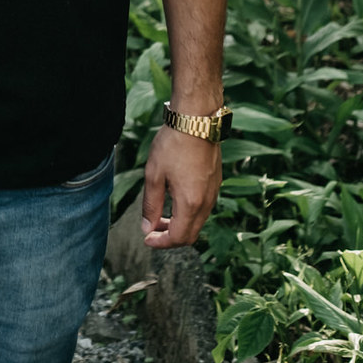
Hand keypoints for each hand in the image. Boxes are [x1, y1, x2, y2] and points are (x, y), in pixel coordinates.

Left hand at [141, 124, 222, 248]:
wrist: (197, 120)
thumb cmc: (173, 144)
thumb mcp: (154, 174)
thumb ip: (151, 204)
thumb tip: (147, 228)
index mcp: (190, 203)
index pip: (178, 238)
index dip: (161, 242)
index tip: (146, 239)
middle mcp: (206, 202)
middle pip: (191, 234)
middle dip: (170, 237)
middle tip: (151, 229)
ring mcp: (213, 192)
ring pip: (198, 221)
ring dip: (179, 224)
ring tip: (160, 215)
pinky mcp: (215, 183)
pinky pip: (203, 208)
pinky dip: (188, 212)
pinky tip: (174, 199)